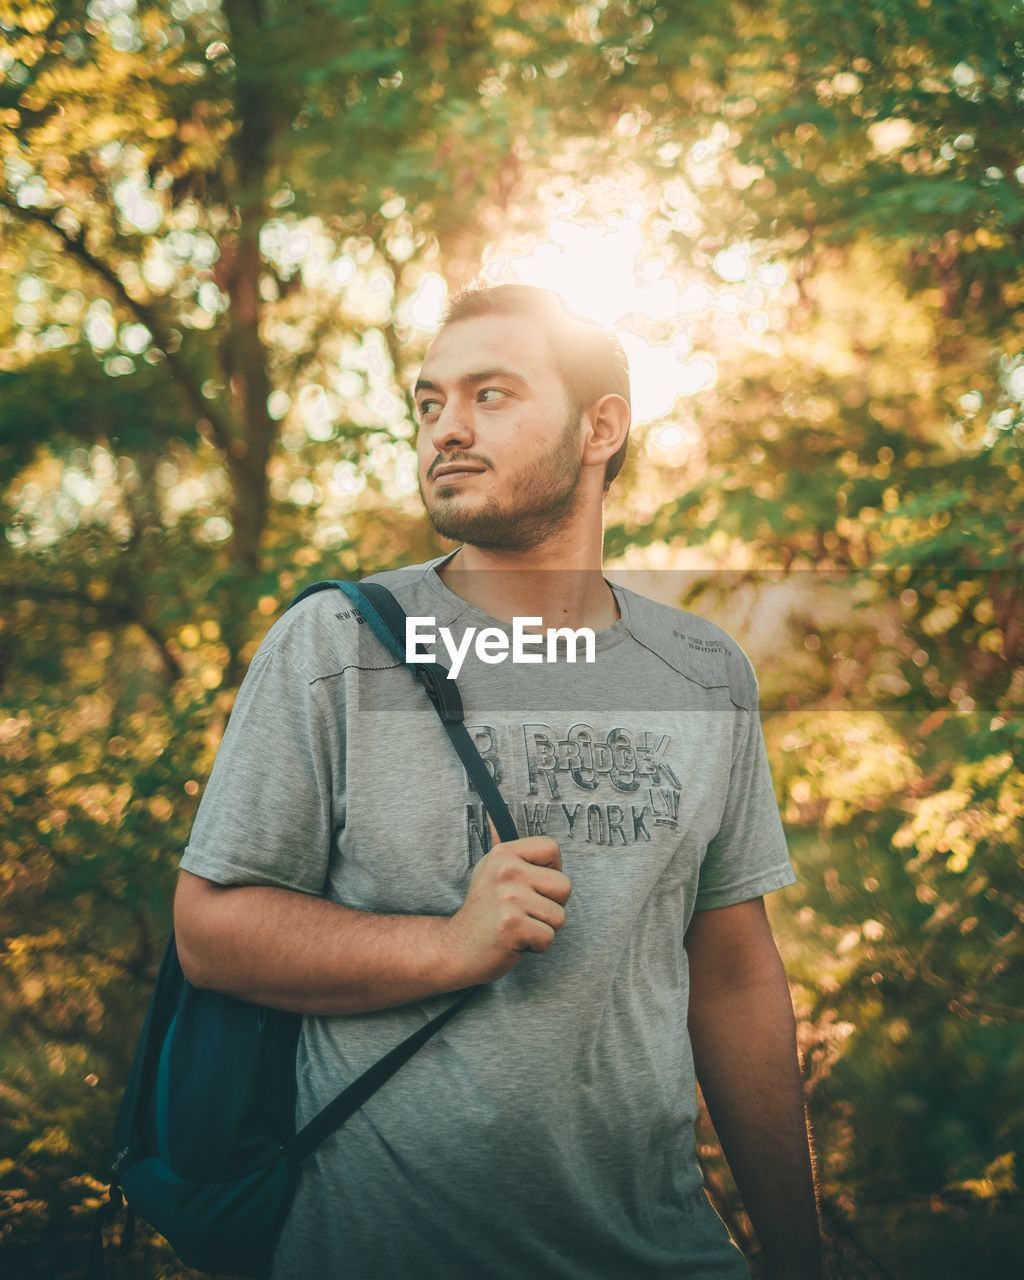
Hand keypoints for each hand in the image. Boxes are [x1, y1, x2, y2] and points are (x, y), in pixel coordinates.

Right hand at [446, 816, 571, 983]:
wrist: (456, 948)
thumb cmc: (484, 911)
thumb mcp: (490, 871)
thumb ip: (507, 850)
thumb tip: (493, 815)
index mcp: (504, 853)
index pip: (552, 848)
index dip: (550, 870)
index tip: (532, 885)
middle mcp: (506, 871)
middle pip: (564, 885)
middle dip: (551, 906)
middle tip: (524, 912)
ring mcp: (509, 898)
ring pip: (559, 916)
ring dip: (543, 928)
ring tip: (518, 926)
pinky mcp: (512, 926)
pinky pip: (549, 938)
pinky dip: (536, 946)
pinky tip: (515, 941)